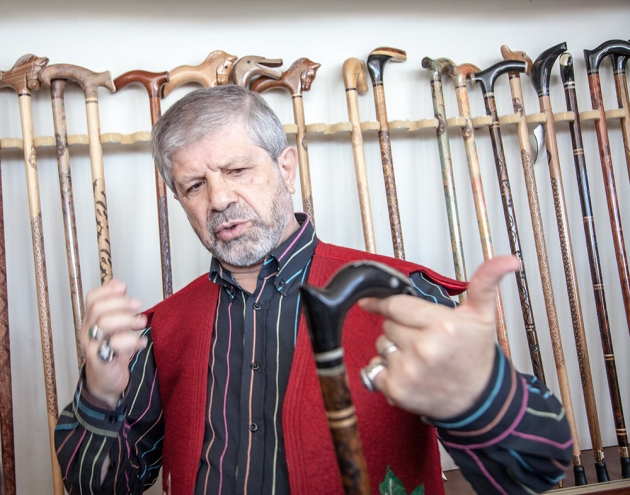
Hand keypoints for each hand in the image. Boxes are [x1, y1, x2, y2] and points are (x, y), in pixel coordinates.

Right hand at [80, 279, 147, 407]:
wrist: (106, 382)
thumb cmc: (112, 351)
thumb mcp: (115, 326)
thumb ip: (116, 306)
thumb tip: (118, 283)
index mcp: (91, 320)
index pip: (92, 299)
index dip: (107, 290)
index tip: (124, 287)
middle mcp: (88, 331)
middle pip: (98, 309)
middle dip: (120, 303)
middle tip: (138, 305)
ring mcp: (91, 346)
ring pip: (103, 325)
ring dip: (126, 320)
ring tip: (142, 323)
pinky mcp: (99, 361)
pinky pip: (111, 346)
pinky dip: (131, 341)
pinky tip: (142, 343)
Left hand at [359, 255, 518, 419]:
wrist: (478, 400)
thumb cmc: (475, 356)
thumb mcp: (482, 316)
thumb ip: (486, 282)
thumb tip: (508, 260)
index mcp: (443, 327)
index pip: (396, 306)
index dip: (384, 303)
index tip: (371, 301)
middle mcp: (424, 349)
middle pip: (388, 325)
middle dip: (401, 328)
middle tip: (423, 338)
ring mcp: (409, 371)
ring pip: (381, 346)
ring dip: (393, 349)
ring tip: (418, 356)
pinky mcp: (397, 390)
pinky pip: (373, 369)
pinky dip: (385, 370)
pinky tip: (408, 372)